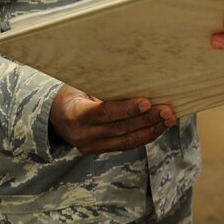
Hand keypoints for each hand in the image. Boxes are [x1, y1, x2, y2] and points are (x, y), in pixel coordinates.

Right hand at [49, 85, 175, 154]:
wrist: (54, 113)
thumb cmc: (72, 90)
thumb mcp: (81, 83)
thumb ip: (102, 84)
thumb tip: (135, 73)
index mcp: (75, 114)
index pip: (104, 112)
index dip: (126, 109)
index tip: (146, 101)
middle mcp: (83, 135)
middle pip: (120, 128)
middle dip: (147, 120)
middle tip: (168, 110)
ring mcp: (91, 146)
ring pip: (127, 140)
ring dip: (151, 130)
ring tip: (169, 119)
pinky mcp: (100, 150)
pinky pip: (126, 144)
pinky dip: (145, 135)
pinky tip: (159, 127)